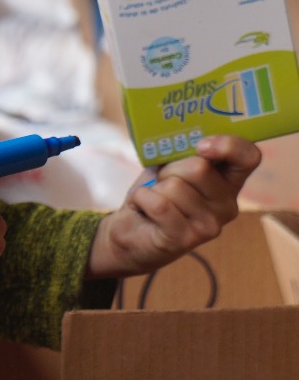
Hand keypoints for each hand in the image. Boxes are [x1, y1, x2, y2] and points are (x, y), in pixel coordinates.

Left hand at [86, 134, 260, 278]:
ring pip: (175, 186)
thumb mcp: (170, 167)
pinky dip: (141, 199)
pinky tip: (142, 210)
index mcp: (229, 182)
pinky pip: (159, 204)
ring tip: (153, 201)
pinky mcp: (186, 239)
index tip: (201, 146)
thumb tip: (192, 140)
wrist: (129, 232)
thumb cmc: (154, 194)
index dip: (228, 145)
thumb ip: (186, 153)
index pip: (249, 156)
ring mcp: (210, 225)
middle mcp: (227, 205)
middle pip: (199, 167)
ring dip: (153, 189)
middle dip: (169, 170)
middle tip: (161, 184)